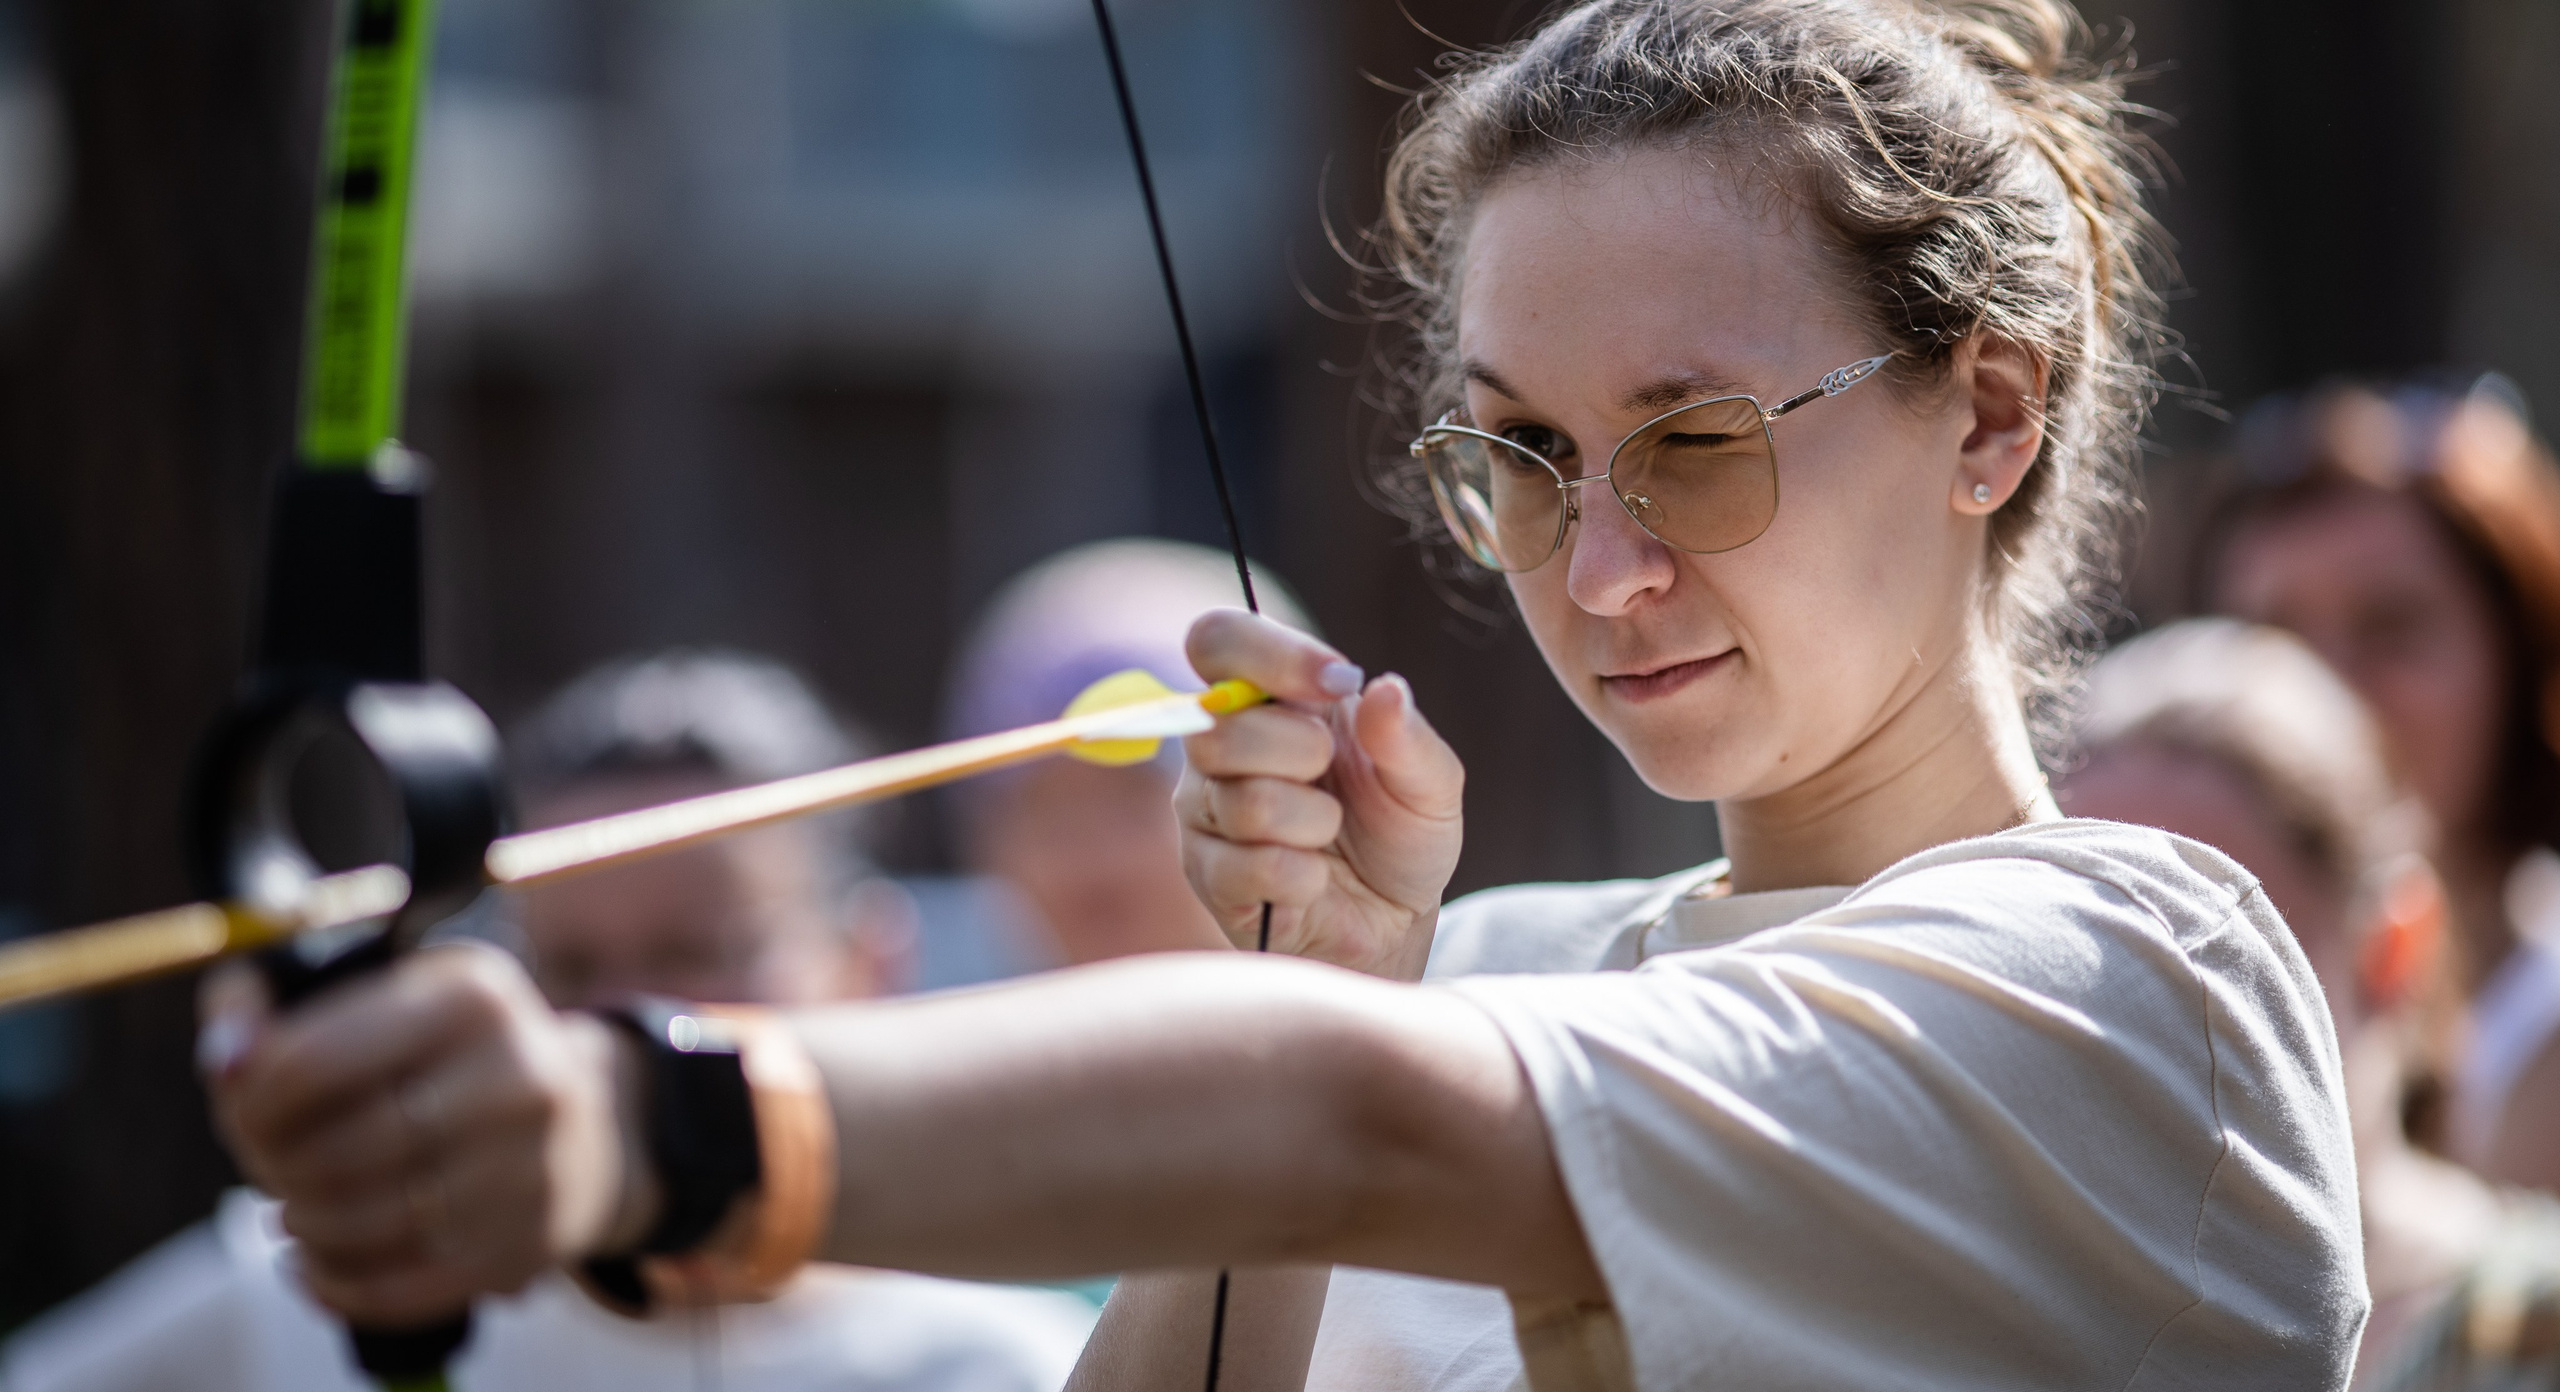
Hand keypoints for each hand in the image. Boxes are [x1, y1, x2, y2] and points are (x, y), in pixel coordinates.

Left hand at [201, 945, 652, 1324]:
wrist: (589, 1123)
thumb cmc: (450, 1057)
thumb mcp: (387, 996)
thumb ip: (276, 1009)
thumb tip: (223, 1060)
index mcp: (473, 996)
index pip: (312, 1061)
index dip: (252, 1098)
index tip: (243, 1108)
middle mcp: (517, 1076)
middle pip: (339, 1148)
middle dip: (275, 1165)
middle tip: (265, 1163)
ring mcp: (532, 1165)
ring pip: (366, 1220)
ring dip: (303, 1224)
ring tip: (292, 1207)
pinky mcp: (530, 1242)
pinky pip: (401, 1287)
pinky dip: (335, 1284)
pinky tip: (314, 1262)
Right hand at [1177, 610, 1463, 979]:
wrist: (1392, 923)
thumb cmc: (1399, 836)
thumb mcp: (1430, 781)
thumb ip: (1407, 735)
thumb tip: (1382, 689)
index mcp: (1269, 699)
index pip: (1218, 640)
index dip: (1269, 654)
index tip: (1336, 684)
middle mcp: (1220, 746)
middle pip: (1217, 723)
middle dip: (1301, 751)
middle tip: (1332, 774)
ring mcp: (1205, 811)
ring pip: (1241, 800)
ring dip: (1312, 822)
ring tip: (1328, 835)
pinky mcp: (1206, 875)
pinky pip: (1248, 865)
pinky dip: (1302, 876)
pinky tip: (1314, 879)